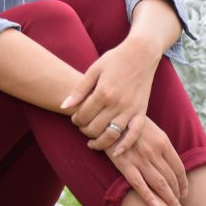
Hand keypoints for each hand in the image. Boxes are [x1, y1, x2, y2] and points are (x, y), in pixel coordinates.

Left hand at [60, 34, 160, 152]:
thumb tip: (64, 106)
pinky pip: (135, 134)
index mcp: (102, 92)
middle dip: (84, 130)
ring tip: (92, 141)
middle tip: (82, 127)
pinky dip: (126, 146)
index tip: (74, 118)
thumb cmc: (114, 59)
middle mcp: (117, 103)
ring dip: (99, 142)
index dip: (75, 120)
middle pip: (95, 128)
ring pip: (112, 134)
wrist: (141, 53)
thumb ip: (79, 89)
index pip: (83, 115)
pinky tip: (116, 152)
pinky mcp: (141, 112)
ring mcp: (130, 109)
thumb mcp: (93, 70)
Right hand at [106, 116, 187, 205]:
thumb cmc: (128, 121)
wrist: (107, 116)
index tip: (184, 192)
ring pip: (160, 184)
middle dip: (177, 194)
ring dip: (170, 200)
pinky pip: (140, 185)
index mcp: (163, 141)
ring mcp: (140, 159)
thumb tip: (168, 160)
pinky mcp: (125, 164)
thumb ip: (159, 143)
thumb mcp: (150, 127)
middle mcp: (154, 151)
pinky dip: (150, 199)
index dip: (183, 183)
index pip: (179, 167)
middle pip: (171, 178)